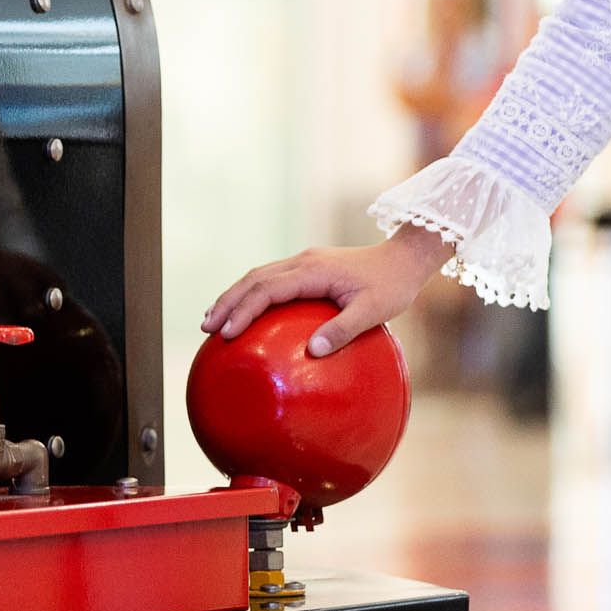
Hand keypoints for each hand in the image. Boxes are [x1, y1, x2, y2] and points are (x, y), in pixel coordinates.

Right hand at [201, 228, 454, 355]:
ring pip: (259, 275)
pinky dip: (252, 294)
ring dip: (235, 296)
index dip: (244, 309)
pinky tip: (246, 315)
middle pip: (254, 279)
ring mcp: (305, 261)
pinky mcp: (310, 267)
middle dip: (228, 302)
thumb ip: (343, 330)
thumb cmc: (392, 286)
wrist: (405, 258)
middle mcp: (304, 261)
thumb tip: (311, 353)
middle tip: (206, 328)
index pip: (269, 289)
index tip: (227, 332)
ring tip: (214, 321)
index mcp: (314, 270)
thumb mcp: (373, 311)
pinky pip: (272, 279)